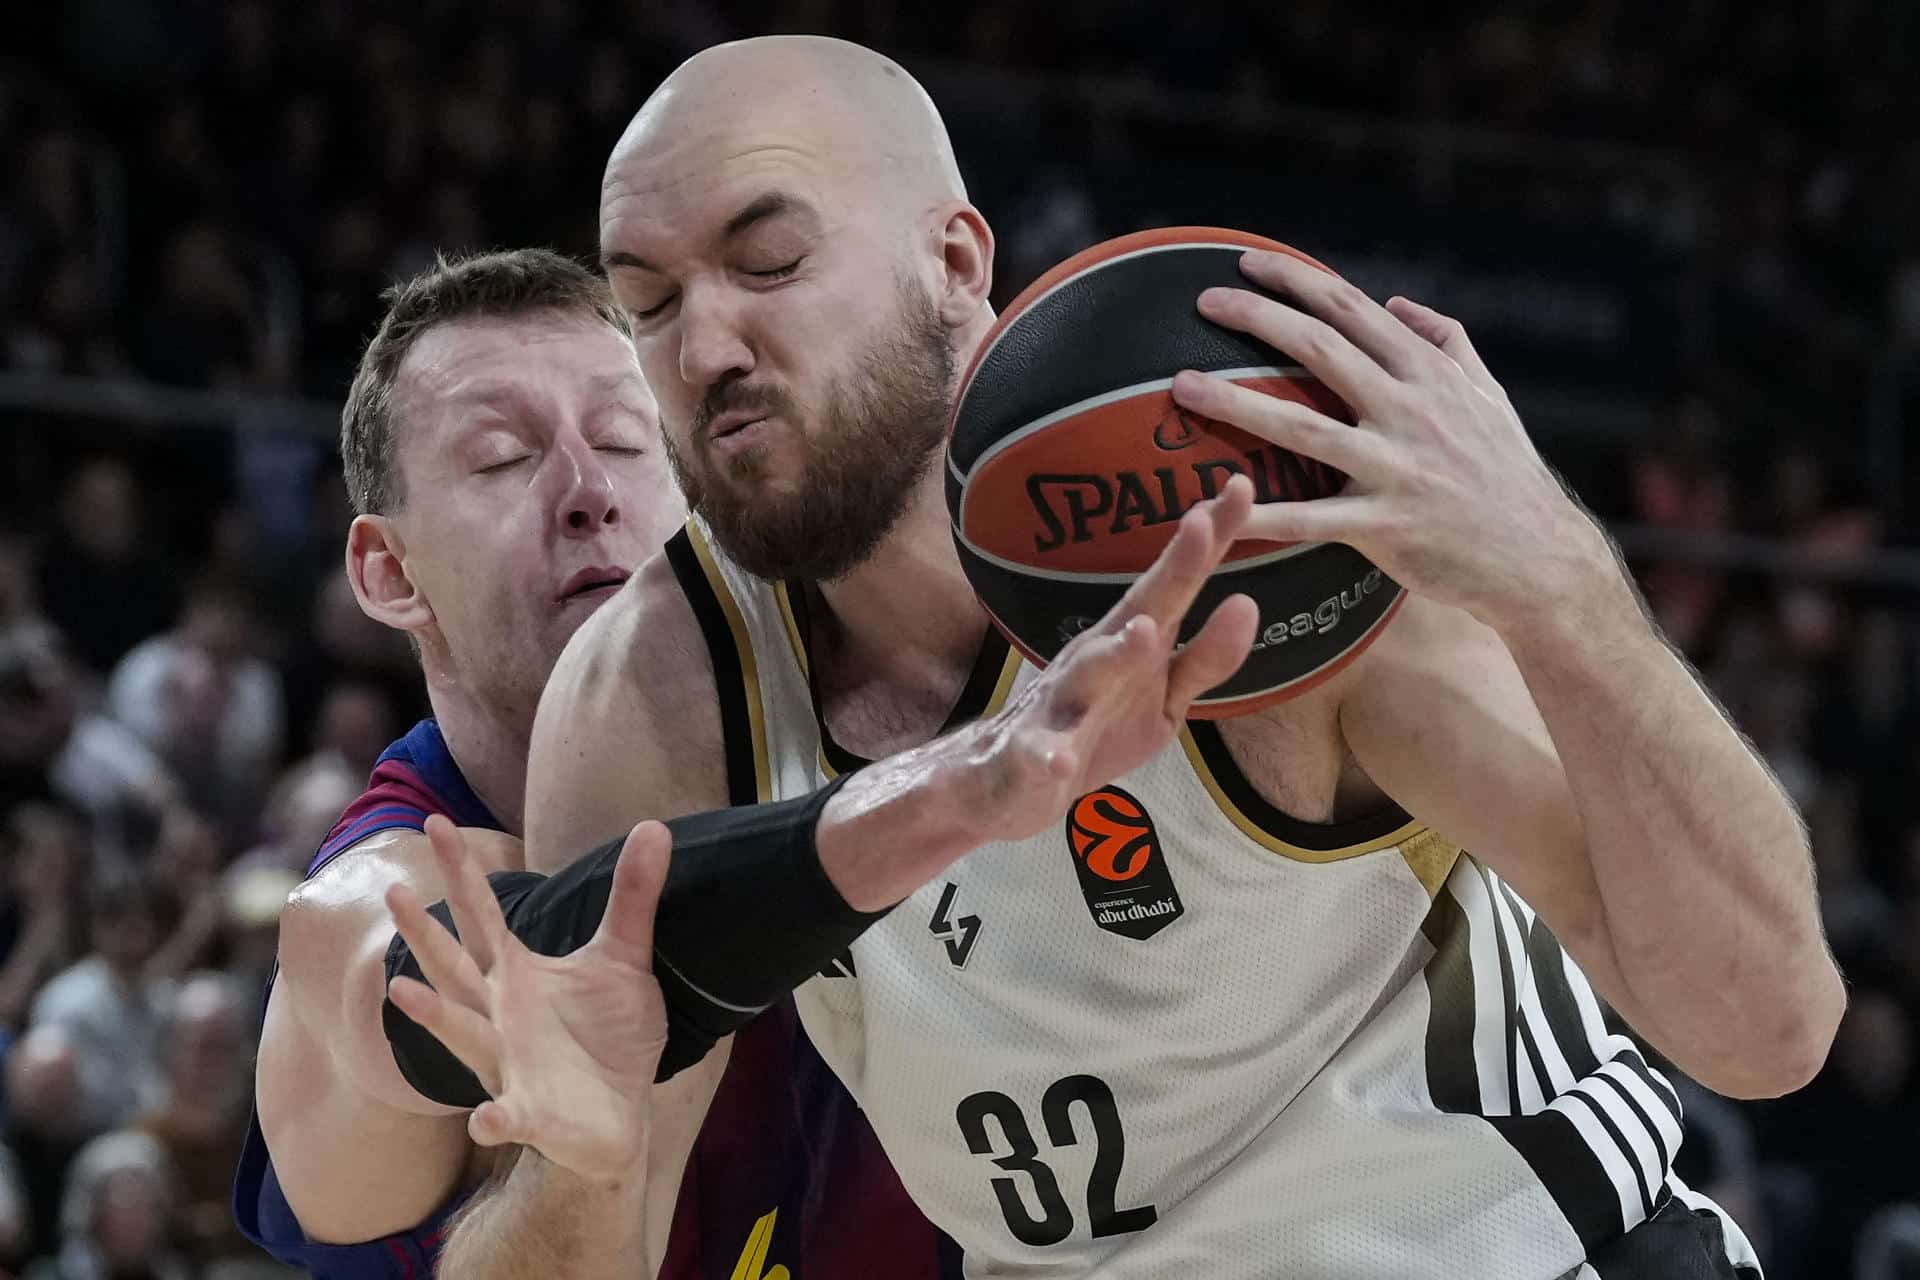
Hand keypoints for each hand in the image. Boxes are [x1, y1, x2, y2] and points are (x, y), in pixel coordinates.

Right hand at [385, 816, 669, 1181]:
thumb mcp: (623, 957)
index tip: (437, 821)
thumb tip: (655, 825)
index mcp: (517, 975)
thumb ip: (632, 897)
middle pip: (456, 968)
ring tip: (402, 991)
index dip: (462, 871)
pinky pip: (509, 1117)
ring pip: (464, 1035)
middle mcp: (500, 1015)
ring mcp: (510, 1065)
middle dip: (426, 934)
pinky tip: (485, 1120)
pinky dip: (496, 1119)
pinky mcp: (533, 1114)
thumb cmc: (608, 1035)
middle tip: (394, 891)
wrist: (621, 1115)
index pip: (482, 915)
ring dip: (435, 1016)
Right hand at [955, 479, 1259, 844]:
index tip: (1243, 486)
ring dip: (1115, 653)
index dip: (1210, 541)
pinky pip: (1039, 755)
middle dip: (1172, 569)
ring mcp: (1059, 706)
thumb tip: (1249, 602)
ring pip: (1088, 674)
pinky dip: (1047, 755)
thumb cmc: (1092, 730)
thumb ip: (1205, 658)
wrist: (1003, 784)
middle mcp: (1094, 659)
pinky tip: (1058, 760)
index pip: (1176, 585)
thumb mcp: (1163, 701)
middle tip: (1202, 522)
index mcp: (1130, 643)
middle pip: (1139, 609)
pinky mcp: (1030, 757)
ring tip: (1144, 632)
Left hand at [1168, 252, 1624, 632]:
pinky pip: (1312, 519)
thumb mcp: (1491, 394)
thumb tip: (1398, 304)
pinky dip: (1263, 514)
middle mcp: (1411, 410)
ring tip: (1181, 386)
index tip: (1245, 264)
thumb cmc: (1508, 474)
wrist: (1540, 558)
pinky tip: (1217, 508)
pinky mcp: (1387, 527)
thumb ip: (1447, 342)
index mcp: (1429, 373)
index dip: (1294, 281)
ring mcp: (1397, 468)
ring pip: (1303, 427)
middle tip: (1200, 302)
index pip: (1351, 309)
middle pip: (1319, 349)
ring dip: (1236, 403)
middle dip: (1256, 318)